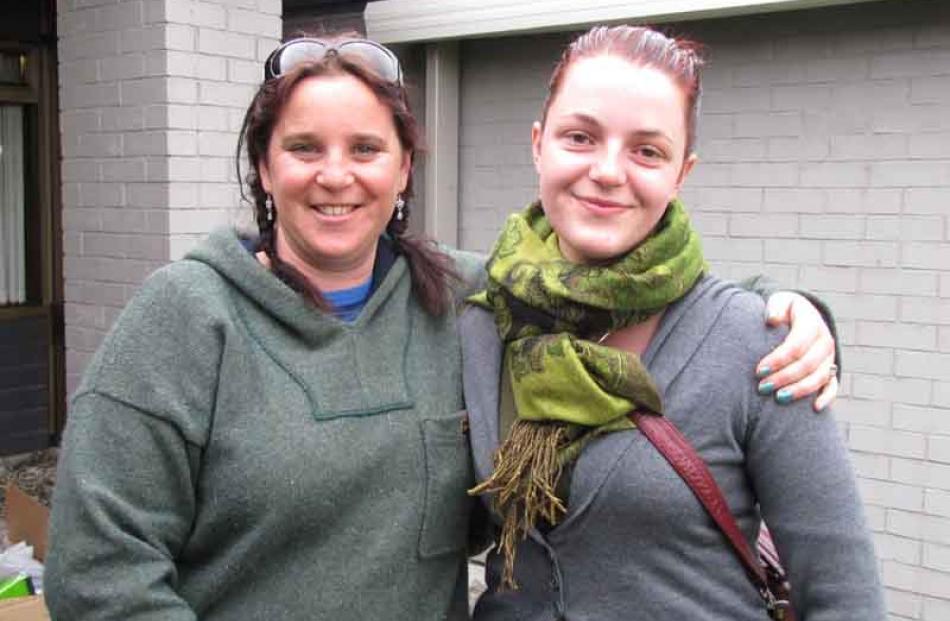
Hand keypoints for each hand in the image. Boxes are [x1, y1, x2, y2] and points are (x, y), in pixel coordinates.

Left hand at [755, 291, 837, 411]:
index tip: (759, 370)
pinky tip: (815, 408)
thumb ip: (775, 308)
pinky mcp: (830, 369)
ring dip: (799, 390)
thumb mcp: (779, 302)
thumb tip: (772, 319)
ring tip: (778, 398)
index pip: (796, 345)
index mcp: (812, 323)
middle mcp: (825, 341)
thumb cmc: (784, 310)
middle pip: (807, 364)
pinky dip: (827, 397)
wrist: (801, 315)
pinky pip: (833, 385)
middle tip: (762, 387)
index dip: (778, 360)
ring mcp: (829, 357)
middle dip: (784, 378)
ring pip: (819, 377)